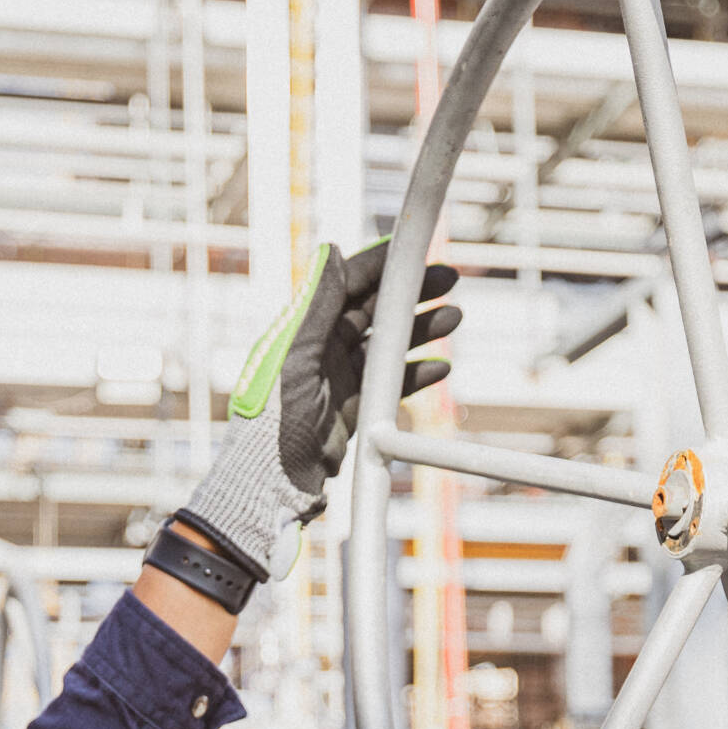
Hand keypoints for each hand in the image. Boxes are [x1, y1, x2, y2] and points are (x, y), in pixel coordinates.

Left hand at [179, 240, 460, 578]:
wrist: (273, 480)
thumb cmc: (273, 418)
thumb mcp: (295, 354)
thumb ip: (317, 305)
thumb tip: (332, 250)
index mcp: (304, 328)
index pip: (349, 284)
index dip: (383, 265)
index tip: (415, 248)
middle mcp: (322, 348)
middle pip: (375, 309)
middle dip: (411, 293)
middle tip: (449, 278)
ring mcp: (340, 379)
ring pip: (388, 345)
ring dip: (420, 330)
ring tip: (454, 317)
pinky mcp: (354, 409)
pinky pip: (391, 385)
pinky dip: (416, 374)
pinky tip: (441, 367)